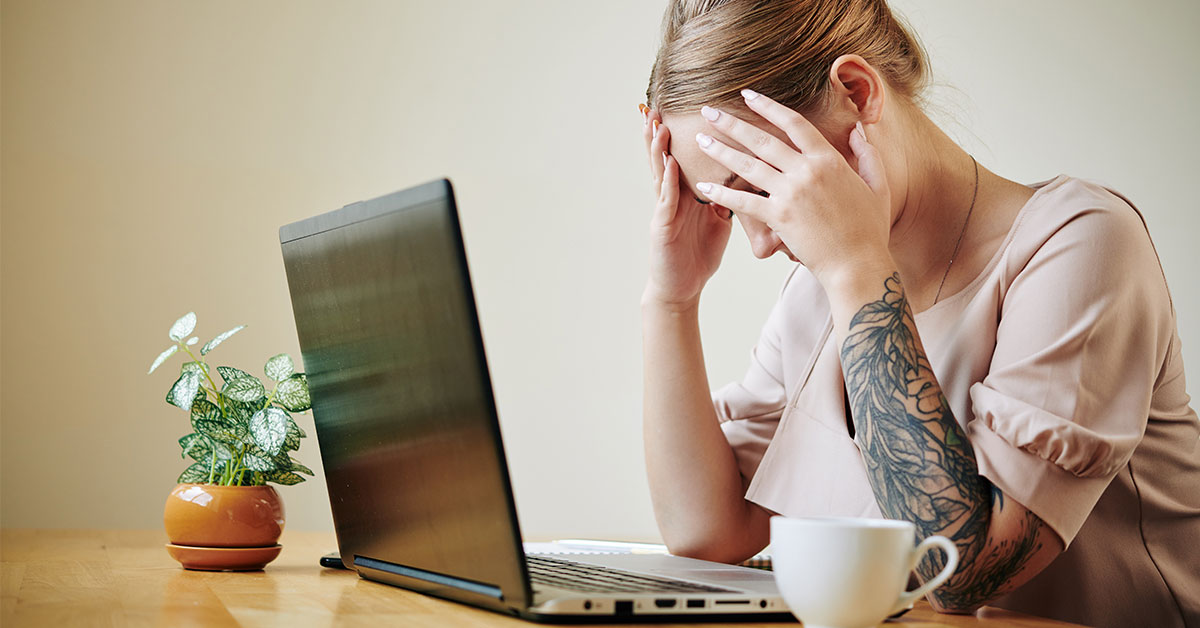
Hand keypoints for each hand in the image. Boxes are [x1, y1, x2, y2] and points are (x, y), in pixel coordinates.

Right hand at [640, 104, 732, 309]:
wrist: (682, 288)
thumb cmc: (699, 255)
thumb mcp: (718, 221)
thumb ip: (729, 198)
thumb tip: (751, 179)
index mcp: (687, 193)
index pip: (682, 155)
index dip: (679, 132)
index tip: (683, 107)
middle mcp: (672, 197)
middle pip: (665, 157)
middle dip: (660, 131)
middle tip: (657, 104)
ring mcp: (665, 210)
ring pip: (660, 173)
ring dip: (657, 148)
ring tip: (656, 124)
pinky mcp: (662, 227)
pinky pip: (666, 200)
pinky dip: (668, 181)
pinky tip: (670, 164)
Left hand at [691, 90, 892, 285]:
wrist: (858, 264)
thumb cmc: (869, 228)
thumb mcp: (877, 185)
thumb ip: (867, 154)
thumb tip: (859, 129)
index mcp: (829, 159)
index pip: (794, 123)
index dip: (768, 106)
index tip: (747, 95)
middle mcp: (807, 171)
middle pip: (762, 139)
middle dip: (731, 123)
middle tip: (708, 111)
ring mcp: (791, 193)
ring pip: (748, 165)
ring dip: (720, 151)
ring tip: (699, 141)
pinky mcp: (779, 217)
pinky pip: (744, 201)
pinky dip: (722, 194)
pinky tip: (703, 187)